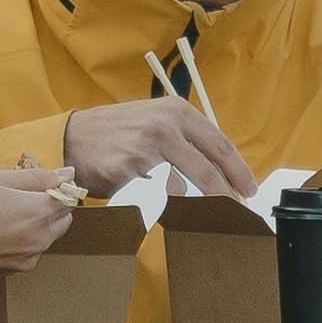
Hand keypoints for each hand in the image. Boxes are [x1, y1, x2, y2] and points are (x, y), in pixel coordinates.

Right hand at [0, 163, 86, 305]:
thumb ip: (35, 177)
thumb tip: (66, 173)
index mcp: (38, 212)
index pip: (68, 198)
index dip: (58, 187)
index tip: (40, 182)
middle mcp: (39, 239)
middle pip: (62, 219)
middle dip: (49, 206)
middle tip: (18, 196)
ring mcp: (28, 258)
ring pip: (47, 236)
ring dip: (35, 224)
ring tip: (1, 213)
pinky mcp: (14, 270)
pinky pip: (30, 250)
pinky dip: (21, 239)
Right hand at [64, 97, 259, 198]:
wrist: (72, 137)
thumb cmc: (118, 132)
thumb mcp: (156, 120)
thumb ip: (187, 139)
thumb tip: (222, 169)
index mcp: (176, 111)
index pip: (219, 145)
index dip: (238, 170)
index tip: (249, 189)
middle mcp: (163, 126)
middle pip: (208, 169)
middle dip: (225, 195)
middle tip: (235, 211)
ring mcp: (144, 148)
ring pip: (182, 188)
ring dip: (188, 203)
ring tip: (187, 209)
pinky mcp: (126, 170)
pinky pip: (151, 196)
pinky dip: (154, 202)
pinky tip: (146, 197)